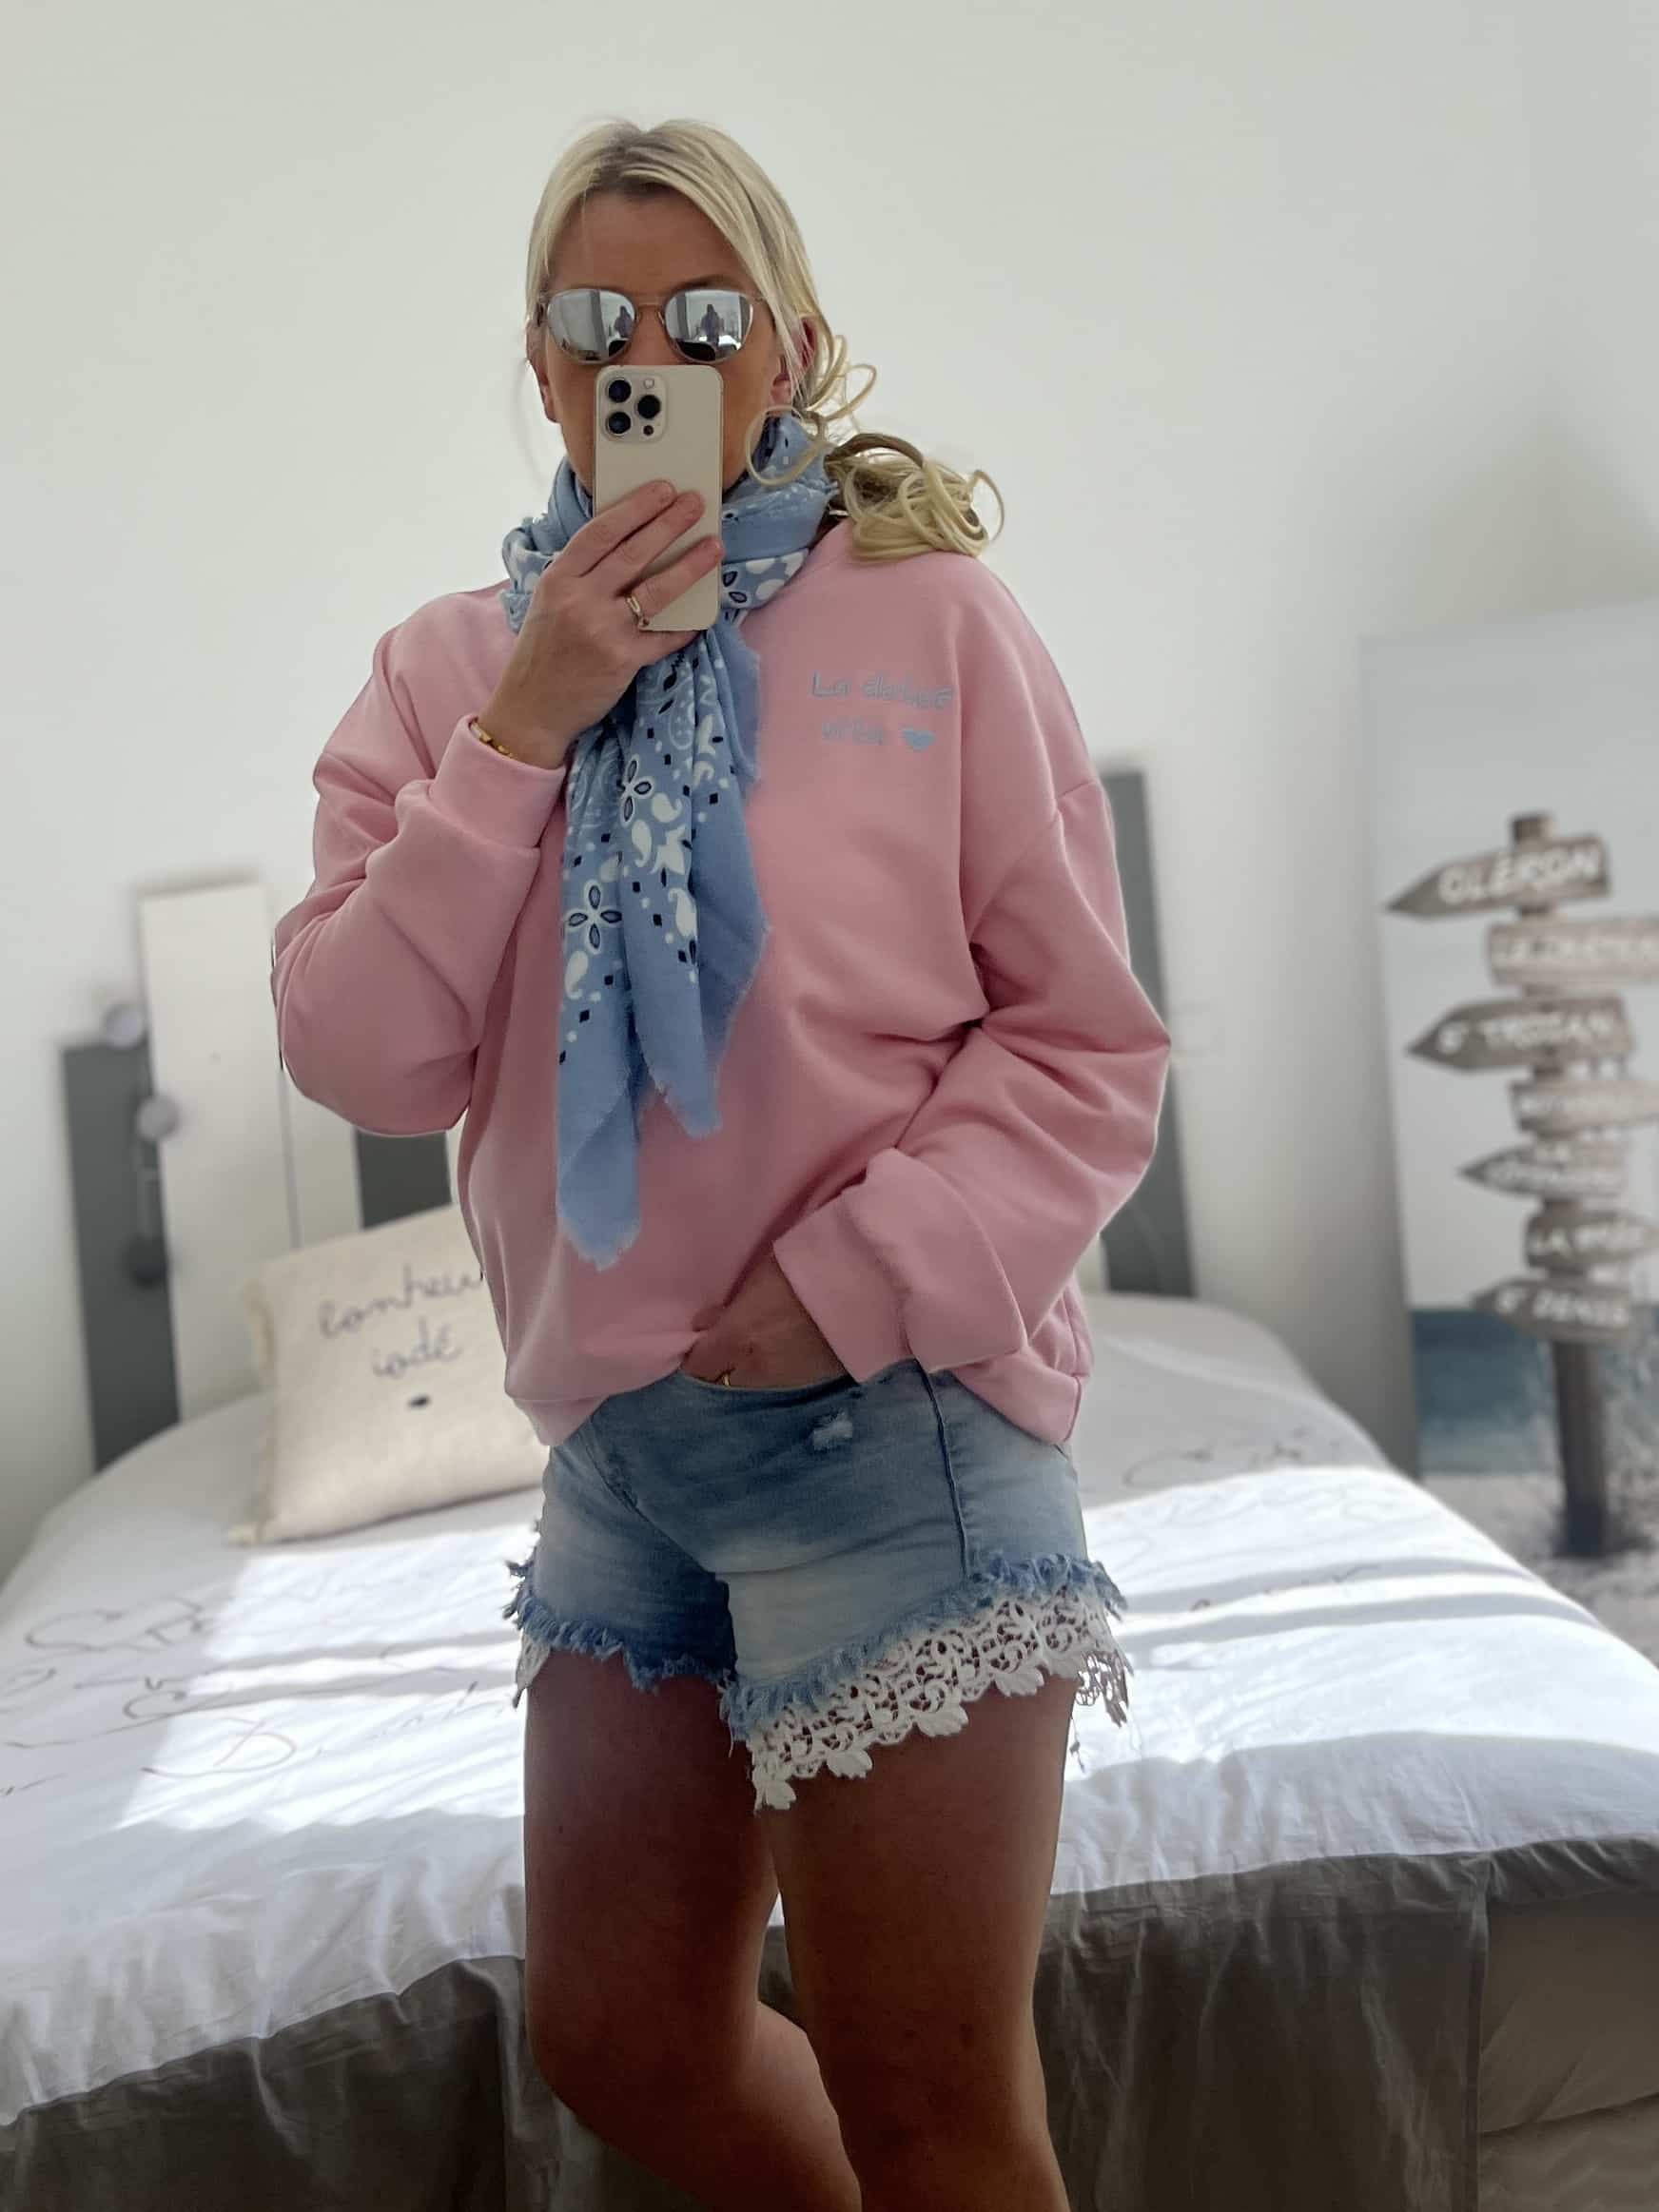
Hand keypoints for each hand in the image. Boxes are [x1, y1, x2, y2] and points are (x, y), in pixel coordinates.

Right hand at [481, 478, 723, 768]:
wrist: (532, 709)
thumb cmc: (543, 653)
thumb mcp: (549, 602)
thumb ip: (581, 576)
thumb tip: (628, 545)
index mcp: (559, 579)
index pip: (601, 532)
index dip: (636, 508)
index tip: (662, 490)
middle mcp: (580, 599)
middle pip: (633, 552)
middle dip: (669, 524)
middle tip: (695, 504)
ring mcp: (602, 630)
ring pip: (656, 590)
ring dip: (689, 566)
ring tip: (714, 547)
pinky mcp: (622, 661)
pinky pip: (663, 637)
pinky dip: (684, 626)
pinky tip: (703, 614)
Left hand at [679, 1252, 848, 1388]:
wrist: (865, 1281)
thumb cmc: (806, 1266)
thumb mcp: (759, 1278)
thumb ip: (729, 1307)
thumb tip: (704, 1324)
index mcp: (737, 1336)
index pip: (698, 1367)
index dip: (693, 1361)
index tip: (695, 1350)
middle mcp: (756, 1368)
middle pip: (722, 1386)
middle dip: (717, 1373)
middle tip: (718, 1357)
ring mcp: (787, 1381)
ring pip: (752, 1389)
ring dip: (745, 1377)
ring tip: (751, 1357)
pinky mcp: (814, 1383)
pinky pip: (781, 1387)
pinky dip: (773, 1378)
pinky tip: (779, 1361)